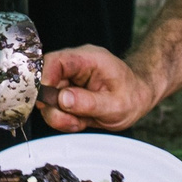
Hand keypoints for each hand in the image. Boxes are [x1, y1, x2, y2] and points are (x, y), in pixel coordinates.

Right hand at [36, 43, 154, 132]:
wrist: (137, 97)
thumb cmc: (131, 95)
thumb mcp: (116, 104)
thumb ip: (89, 102)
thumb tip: (62, 99)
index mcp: (87, 59)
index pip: (54, 61)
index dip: (44, 80)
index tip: (46, 101)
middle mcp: (73, 67)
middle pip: (45, 82)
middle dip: (54, 106)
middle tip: (72, 119)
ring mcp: (68, 80)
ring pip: (46, 99)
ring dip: (59, 116)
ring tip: (80, 121)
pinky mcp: (65, 94)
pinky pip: (54, 108)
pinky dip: (64, 119)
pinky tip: (79, 121)